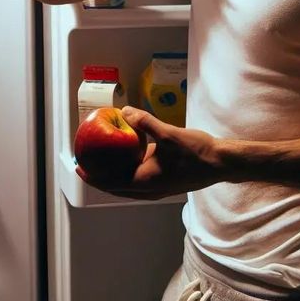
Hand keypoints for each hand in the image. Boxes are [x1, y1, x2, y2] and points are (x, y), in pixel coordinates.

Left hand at [75, 106, 223, 199]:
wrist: (220, 163)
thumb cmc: (196, 151)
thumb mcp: (168, 134)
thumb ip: (145, 123)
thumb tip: (125, 111)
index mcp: (145, 182)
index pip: (110, 183)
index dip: (92, 177)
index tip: (79, 167)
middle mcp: (148, 189)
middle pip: (115, 186)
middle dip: (99, 177)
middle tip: (86, 162)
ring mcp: (157, 187)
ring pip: (127, 184)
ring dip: (113, 174)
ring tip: (103, 159)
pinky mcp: (164, 181)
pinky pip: (139, 178)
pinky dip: (128, 169)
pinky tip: (128, 154)